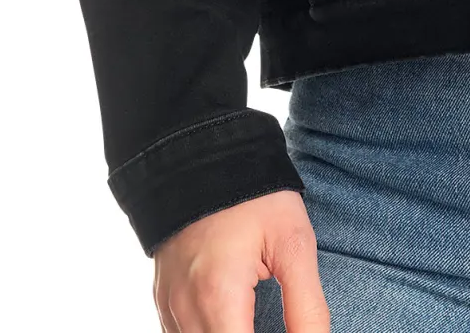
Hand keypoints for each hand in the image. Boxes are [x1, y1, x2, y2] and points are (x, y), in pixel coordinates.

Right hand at [153, 188, 327, 332]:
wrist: (203, 154)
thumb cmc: (254, 195)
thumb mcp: (293, 242)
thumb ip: (307, 306)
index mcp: (218, 298)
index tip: (286, 330)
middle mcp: (185, 311)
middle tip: (274, 321)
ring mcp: (168, 306)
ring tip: (256, 318)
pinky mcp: (163, 299)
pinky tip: (234, 319)